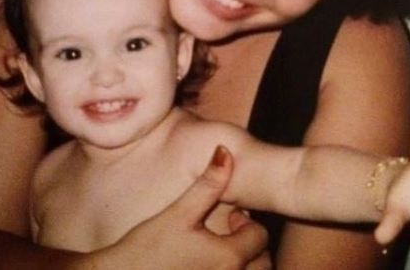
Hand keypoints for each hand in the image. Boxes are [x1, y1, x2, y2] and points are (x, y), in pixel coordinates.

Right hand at [96, 145, 268, 268]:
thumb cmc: (146, 248)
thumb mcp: (179, 212)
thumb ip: (208, 184)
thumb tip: (225, 152)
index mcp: (227, 258)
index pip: (260, 237)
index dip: (247, 223)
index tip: (231, 217)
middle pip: (264, 265)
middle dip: (253, 248)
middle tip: (230, 235)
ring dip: (247, 266)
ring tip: (222, 253)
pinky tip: (207, 267)